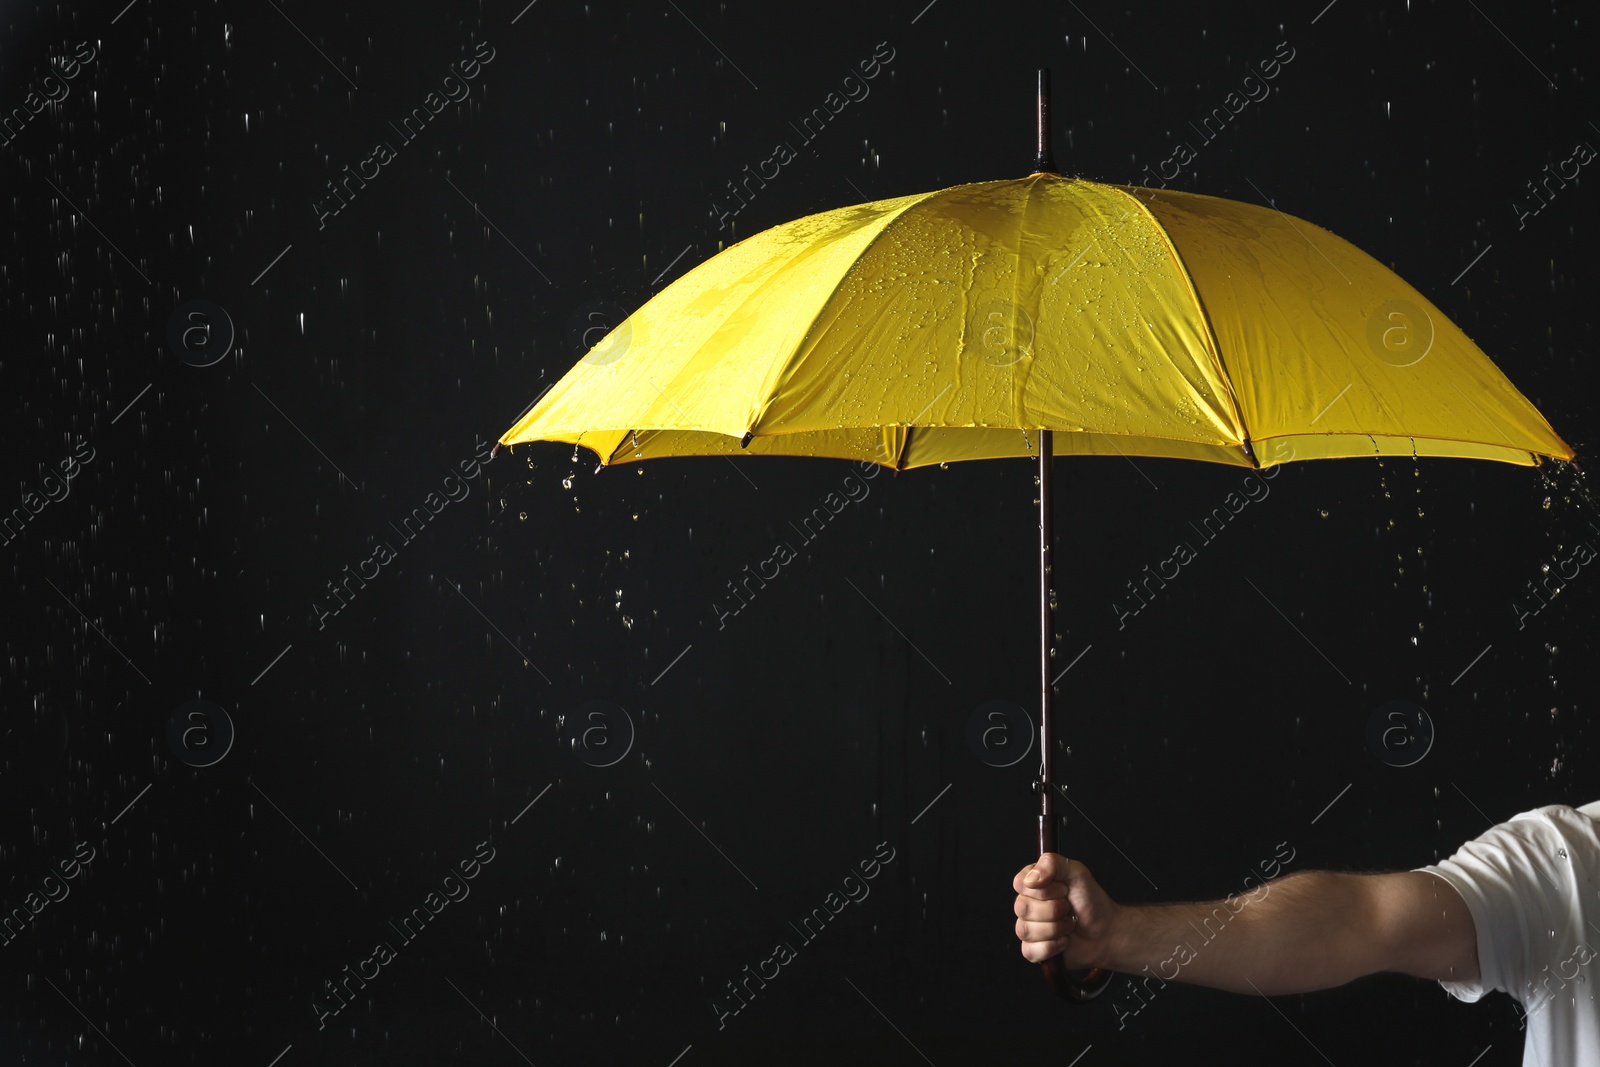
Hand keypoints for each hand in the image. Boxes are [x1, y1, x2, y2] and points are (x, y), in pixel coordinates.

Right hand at [1013, 852, 1118, 969]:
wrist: (1106, 931)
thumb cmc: (1092, 902)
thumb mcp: (1077, 873)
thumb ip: (1052, 864)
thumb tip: (1030, 878)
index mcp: (1034, 884)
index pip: (1020, 884)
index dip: (1043, 890)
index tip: (1063, 889)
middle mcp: (1028, 904)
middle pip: (1022, 908)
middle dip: (1053, 910)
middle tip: (1068, 908)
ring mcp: (1029, 927)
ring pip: (1025, 930)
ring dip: (1054, 929)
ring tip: (1068, 925)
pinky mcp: (1034, 949)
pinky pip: (1029, 950)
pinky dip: (1051, 947)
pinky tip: (1063, 941)